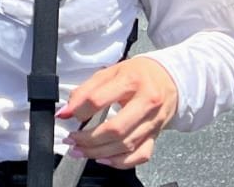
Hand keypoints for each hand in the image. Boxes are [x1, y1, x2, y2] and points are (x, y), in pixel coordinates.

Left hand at [58, 57, 178, 167]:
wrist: (168, 78)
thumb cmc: (137, 74)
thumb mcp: (110, 72)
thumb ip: (85, 90)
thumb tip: (65, 111)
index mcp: (131, 81)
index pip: (99, 100)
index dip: (78, 110)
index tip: (65, 115)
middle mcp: (146, 103)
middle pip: (115, 129)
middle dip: (88, 139)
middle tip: (71, 139)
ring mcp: (153, 121)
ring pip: (126, 145)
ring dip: (98, 152)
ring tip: (80, 151)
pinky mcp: (156, 135)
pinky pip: (141, 155)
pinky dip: (120, 161)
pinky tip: (103, 159)